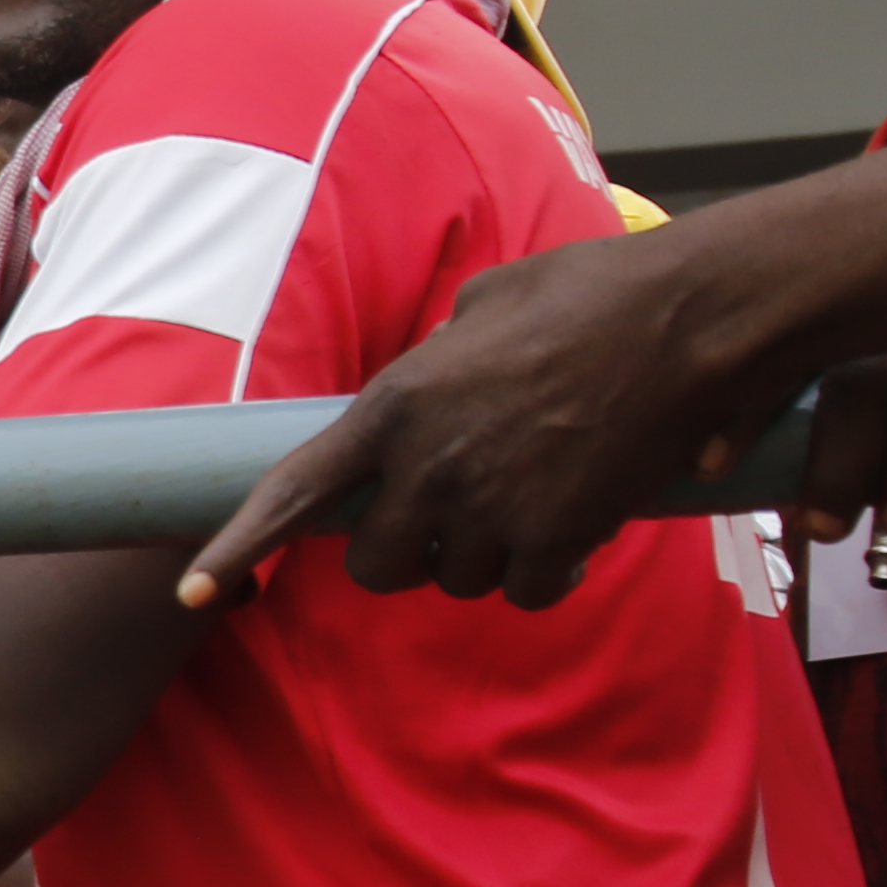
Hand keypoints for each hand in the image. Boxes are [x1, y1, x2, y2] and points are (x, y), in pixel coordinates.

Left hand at [172, 233, 735, 614]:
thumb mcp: (487, 303)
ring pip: (454, 581)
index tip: (192, 593)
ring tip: (534, 498)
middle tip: (450, 518)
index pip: (292, 492)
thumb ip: (438, 357)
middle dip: (404, 554)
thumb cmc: (596, 292)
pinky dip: (542, 577)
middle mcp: (430, 464)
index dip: (237, 548)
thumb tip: (430, 372)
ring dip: (483, 559)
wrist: (694, 315)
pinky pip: (522, 593)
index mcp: (395, 402)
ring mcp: (492, 507)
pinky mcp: (557, 538)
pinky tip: (570, 536)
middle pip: (376, 565)